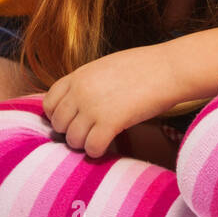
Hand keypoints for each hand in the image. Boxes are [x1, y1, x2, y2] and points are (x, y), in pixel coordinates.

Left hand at [44, 47, 186, 158]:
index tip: (70, 120)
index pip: (49, 102)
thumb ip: (87, 83)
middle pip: (59, 124)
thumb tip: (77, 102)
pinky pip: (92, 148)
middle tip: (88, 132)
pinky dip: (98, 151)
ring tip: (100, 138)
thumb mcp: (105, 67)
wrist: (168, 68)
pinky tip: (109, 144)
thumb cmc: (143, 66)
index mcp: (78, 75)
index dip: (57, 115)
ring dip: (85, 143)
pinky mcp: (110, 123)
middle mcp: (80, 92)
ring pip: (73, 140)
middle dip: (71, 131)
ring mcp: (93, 108)